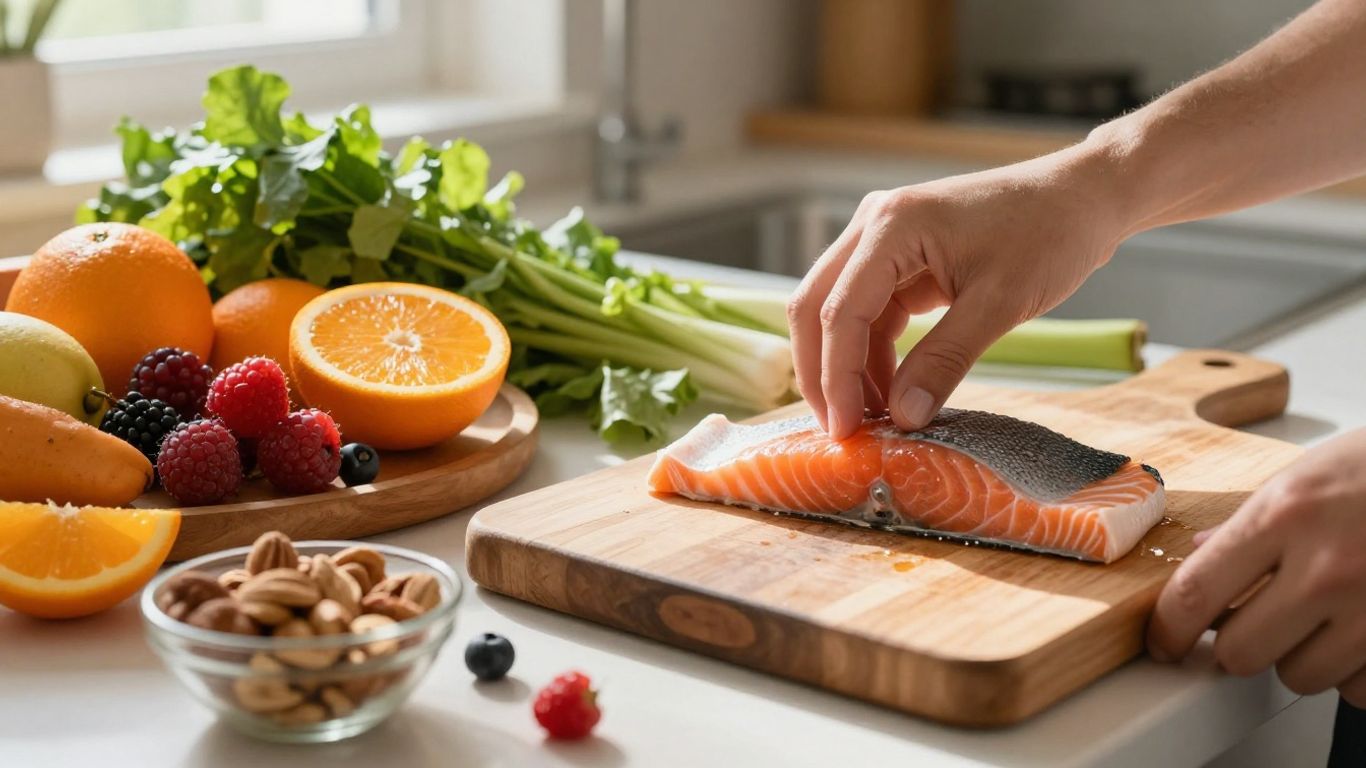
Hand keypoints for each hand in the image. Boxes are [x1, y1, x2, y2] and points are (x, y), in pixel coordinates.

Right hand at [786, 145, 1128, 438]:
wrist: (1083, 197)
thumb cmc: (1050, 234)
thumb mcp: (999, 304)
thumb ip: (945, 360)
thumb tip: (904, 418)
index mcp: (891, 226)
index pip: (839, 312)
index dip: (836, 377)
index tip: (845, 431)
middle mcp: (873, 225)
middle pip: (815, 307)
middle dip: (822, 374)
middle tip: (841, 431)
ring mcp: (882, 239)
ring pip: (836, 313)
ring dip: (847, 368)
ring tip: (872, 420)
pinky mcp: (898, 258)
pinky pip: (868, 313)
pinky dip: (873, 355)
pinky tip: (890, 393)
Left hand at [1147, 428, 1365, 705]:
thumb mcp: (1303, 476)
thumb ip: (1247, 523)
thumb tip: (1199, 557)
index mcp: (1286, 516)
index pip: (1195, 592)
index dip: (1167, 629)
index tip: (1163, 641)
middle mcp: (1328, 566)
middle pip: (1242, 651)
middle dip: (1240, 643)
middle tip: (1255, 620)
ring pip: (1301, 676)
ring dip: (1300, 656)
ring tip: (1321, 617)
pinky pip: (1358, 689)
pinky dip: (1354, 672)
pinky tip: (1358, 632)